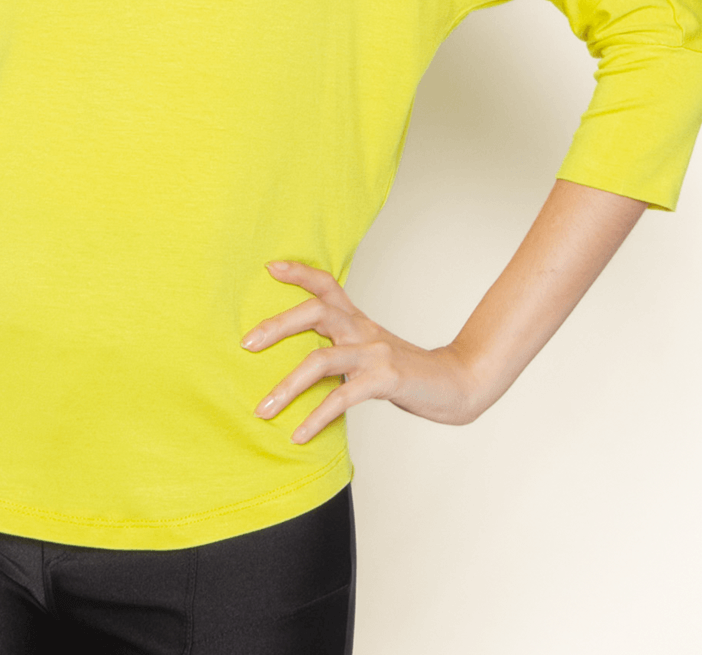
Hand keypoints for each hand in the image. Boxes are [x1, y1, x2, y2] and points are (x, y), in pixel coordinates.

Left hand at [240, 260, 480, 442]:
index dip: (299, 272)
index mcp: (357, 320)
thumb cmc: (406, 371)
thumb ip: (340, 349)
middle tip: (246, 344)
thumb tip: (298, 364)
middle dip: (277, 326)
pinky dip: (316, 417)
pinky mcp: (385, 380)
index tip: (269, 267)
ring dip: (286, 387)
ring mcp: (375, 353)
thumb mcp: (370, 351)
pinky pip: (342, 398)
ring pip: (321, 360)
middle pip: (315, 312)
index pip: (326, 284)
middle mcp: (363, 329)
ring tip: (262, 409)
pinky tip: (299, 434)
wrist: (455, 385)